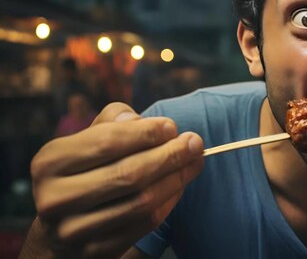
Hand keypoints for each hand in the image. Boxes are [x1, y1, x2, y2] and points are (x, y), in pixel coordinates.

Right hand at [21, 103, 204, 258]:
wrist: (61, 225)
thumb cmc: (84, 170)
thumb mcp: (87, 139)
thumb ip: (114, 121)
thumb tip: (141, 121)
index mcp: (50, 162)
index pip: (107, 142)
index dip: (146, 133)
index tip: (173, 127)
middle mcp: (55, 197)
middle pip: (129, 173)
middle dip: (170, 155)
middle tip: (195, 143)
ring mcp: (73, 230)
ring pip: (141, 201)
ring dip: (177, 179)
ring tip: (194, 162)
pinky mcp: (94, 251)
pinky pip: (144, 224)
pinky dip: (169, 202)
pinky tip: (179, 185)